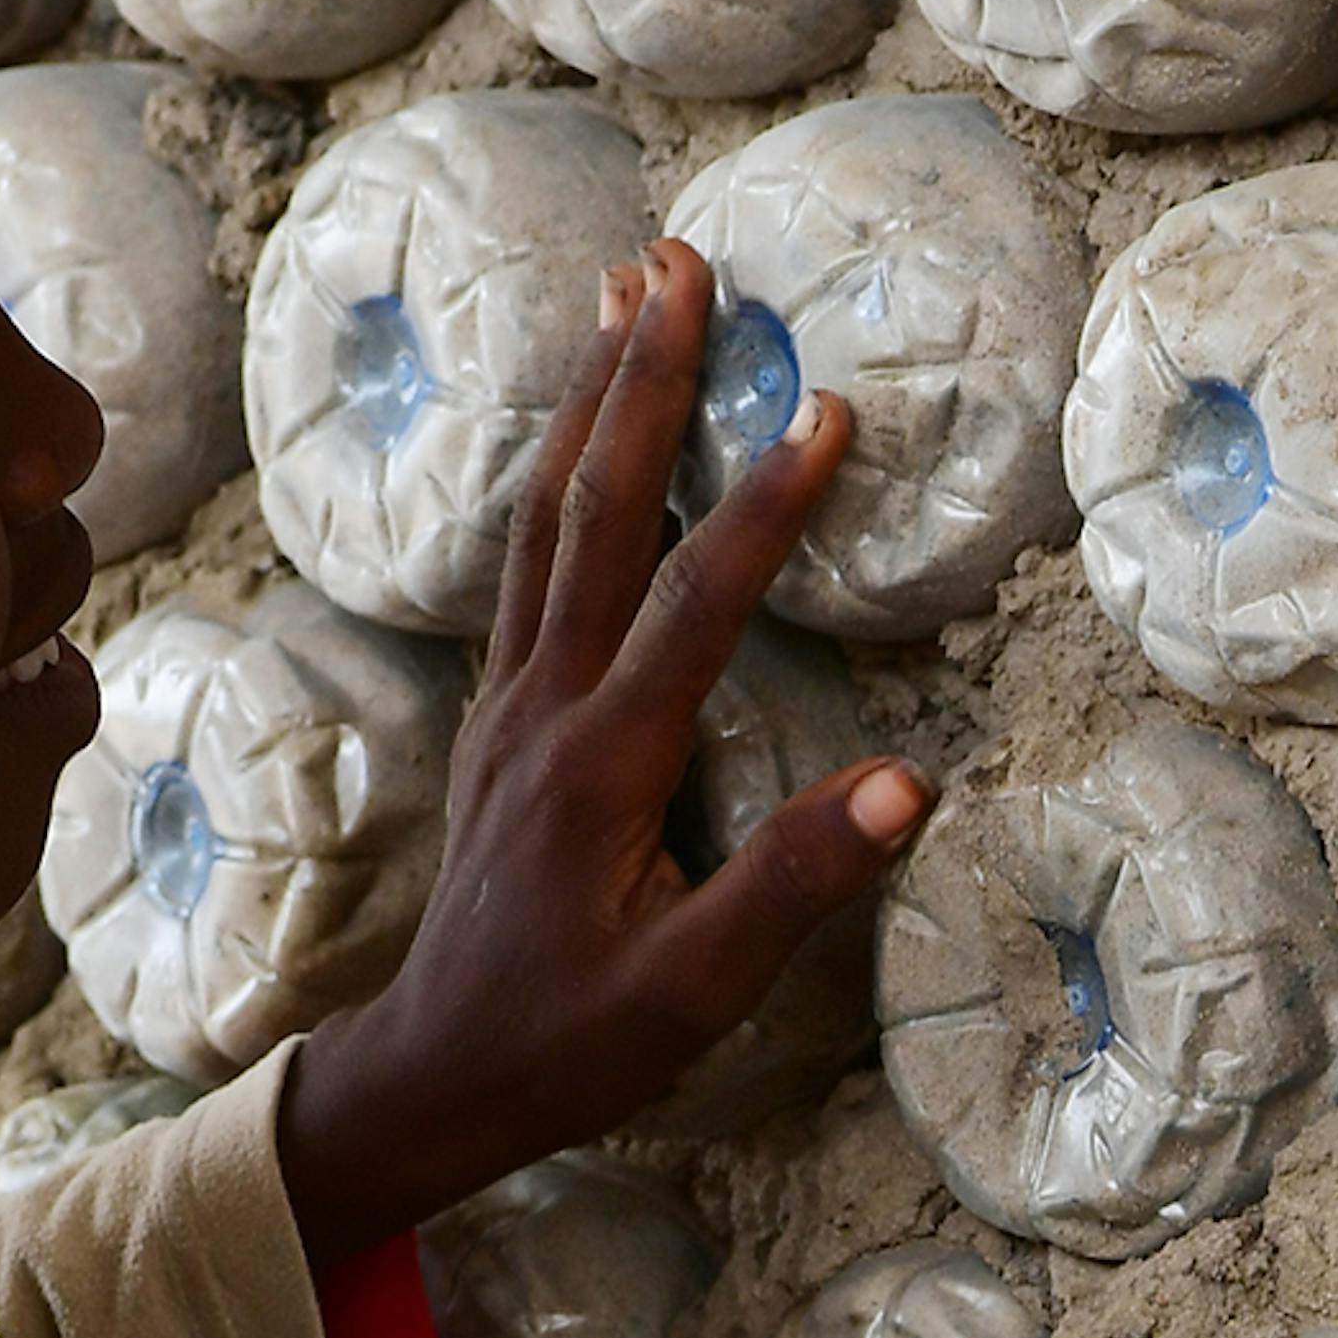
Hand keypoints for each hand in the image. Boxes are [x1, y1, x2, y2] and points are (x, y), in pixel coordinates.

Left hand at [270, 240, 932, 1255]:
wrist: (430, 1077)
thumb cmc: (565, 1046)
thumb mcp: (689, 996)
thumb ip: (792, 887)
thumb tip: (907, 786)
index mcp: (602, 764)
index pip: (695, 602)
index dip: (766, 505)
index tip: (824, 407)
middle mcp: (542, 707)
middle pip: (595, 511)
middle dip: (642, 380)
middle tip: (679, 261)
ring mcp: (509, 702)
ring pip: (545, 516)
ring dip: (588, 399)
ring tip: (621, 290)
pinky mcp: (500, 715)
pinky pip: (525, 558)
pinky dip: (556, 470)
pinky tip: (574, 430)